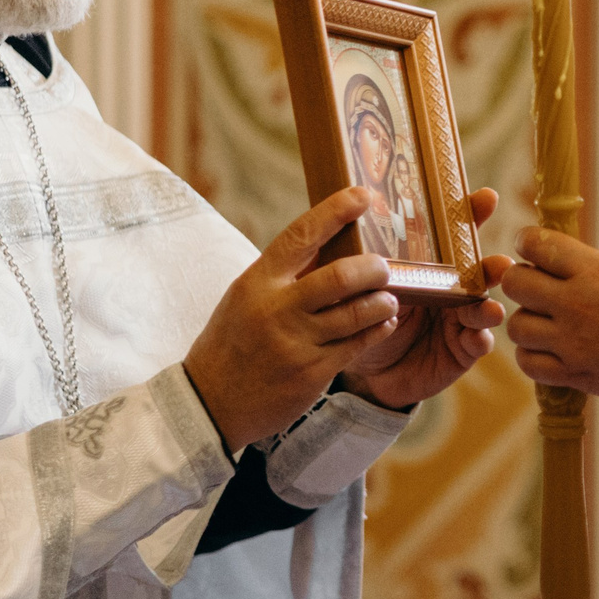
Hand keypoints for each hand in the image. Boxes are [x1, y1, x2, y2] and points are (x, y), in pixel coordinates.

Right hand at [184, 187, 401, 447]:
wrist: (210, 403)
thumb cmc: (232, 342)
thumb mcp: (246, 298)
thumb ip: (283, 274)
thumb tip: (328, 241)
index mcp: (257, 282)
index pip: (301, 235)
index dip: (335, 211)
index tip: (363, 195)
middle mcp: (277, 309)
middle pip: (340, 276)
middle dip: (372, 267)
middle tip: (383, 265)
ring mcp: (296, 343)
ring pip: (357, 313)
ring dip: (382, 301)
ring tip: (389, 297)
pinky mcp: (313, 372)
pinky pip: (358, 344)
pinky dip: (378, 329)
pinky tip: (384, 322)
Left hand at [341, 189, 513, 408]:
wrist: (365, 372)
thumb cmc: (364, 320)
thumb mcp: (361, 287)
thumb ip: (361, 262)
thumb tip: (341, 219)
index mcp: (430, 266)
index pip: (453, 235)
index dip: (471, 215)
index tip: (486, 198)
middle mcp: (452, 289)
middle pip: (478, 270)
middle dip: (492, 265)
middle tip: (502, 264)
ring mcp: (460, 320)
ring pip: (483, 307)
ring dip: (489, 305)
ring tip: (490, 308)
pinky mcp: (462, 351)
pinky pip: (477, 343)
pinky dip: (480, 339)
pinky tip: (478, 337)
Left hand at [504, 230, 598, 409]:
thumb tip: (575, 264)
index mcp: (595, 269)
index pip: (535, 242)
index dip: (527, 243)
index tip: (533, 250)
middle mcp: (576, 301)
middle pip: (515, 283)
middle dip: (521, 283)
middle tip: (537, 290)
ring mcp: (572, 340)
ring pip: (516, 325)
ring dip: (527, 323)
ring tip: (545, 325)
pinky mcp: (575, 374)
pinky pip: (528, 363)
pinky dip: (532, 357)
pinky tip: (548, 353)